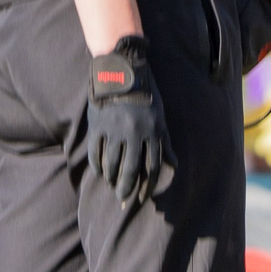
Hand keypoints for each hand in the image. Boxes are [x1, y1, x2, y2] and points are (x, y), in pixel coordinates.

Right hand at [85, 38, 168, 208]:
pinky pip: (96, 151)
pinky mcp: (98, 125)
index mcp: (152, 132)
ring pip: (112, 163)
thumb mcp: (160, 117)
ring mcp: (115, 129)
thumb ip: (165, 143)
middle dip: (127, 188)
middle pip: (131, 169)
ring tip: (111, 185)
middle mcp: (134, 133)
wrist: (122, 72)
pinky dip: (97, 165)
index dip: (148, 185)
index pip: (153, 167)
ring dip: (112, 178)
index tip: (143, 197)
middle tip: (122, 200)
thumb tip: (174, 165)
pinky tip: (99, 173)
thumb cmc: (145, 95)